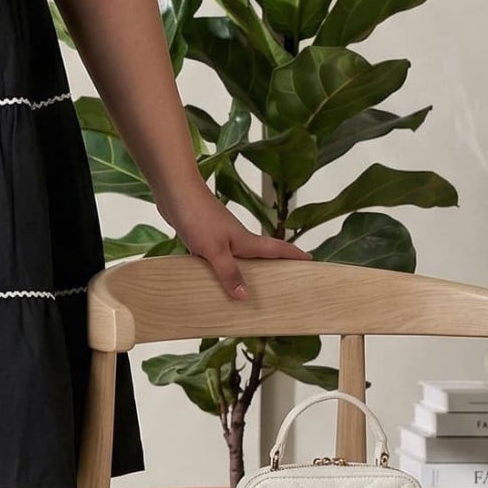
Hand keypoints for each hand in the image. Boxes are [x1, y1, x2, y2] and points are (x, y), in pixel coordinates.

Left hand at [163, 184, 312, 303]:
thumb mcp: (215, 249)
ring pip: (238, 260)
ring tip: (250, 292)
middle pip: (261, 256)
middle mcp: (237, 240)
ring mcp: (221, 239)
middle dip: (274, 268)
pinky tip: (213, 283)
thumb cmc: (198, 215)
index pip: (278, 249)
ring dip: (245, 273)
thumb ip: (229, 272)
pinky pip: (217, 261)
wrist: (175, 192)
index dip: (295, 255)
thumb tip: (244, 296)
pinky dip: (220, 272)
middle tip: (285, 284)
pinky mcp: (204, 240)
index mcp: (246, 241)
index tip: (311, 260)